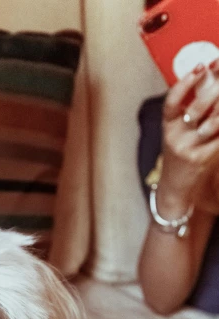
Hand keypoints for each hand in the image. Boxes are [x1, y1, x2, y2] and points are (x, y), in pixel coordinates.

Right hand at [160, 61, 218, 213]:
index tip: (200, 66)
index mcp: (168, 127)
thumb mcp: (177, 131)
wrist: (175, 188)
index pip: (172, 102)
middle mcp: (176, 137)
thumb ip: (190, 109)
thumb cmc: (180, 154)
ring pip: (214, 120)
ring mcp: (190, 148)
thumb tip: (210, 78)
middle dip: (215, 87)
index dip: (185, 83)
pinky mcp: (204, 158)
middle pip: (198, 107)